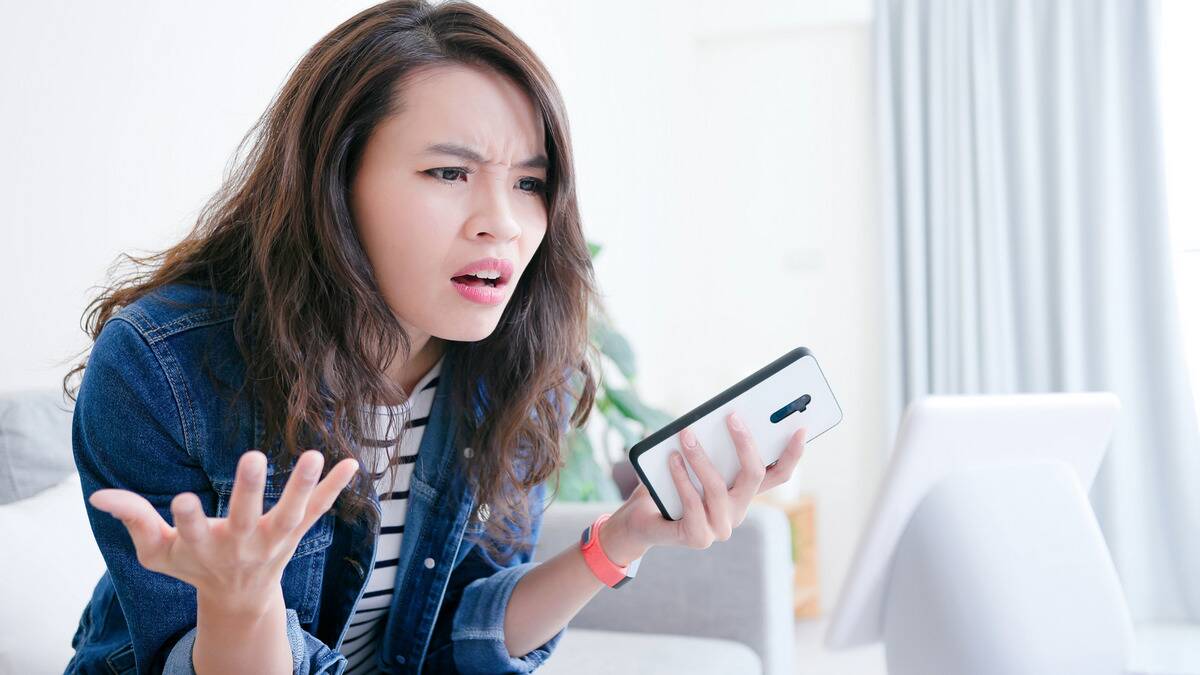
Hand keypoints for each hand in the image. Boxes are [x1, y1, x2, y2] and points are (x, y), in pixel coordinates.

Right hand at [87, 449, 358, 615]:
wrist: (239, 599)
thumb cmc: (193, 566)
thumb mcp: (157, 553)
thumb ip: (134, 521)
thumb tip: (98, 495)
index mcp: (203, 547)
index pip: (190, 532)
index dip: (186, 517)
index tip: (182, 499)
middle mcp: (241, 544)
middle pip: (246, 517)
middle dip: (248, 490)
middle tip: (251, 457)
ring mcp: (273, 539)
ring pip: (291, 514)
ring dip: (301, 486)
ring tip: (313, 456)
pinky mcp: (296, 532)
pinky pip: (319, 510)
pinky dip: (336, 488)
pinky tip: (353, 463)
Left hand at [602, 412, 805, 564]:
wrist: (640, 519)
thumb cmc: (668, 483)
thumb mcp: (694, 460)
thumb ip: (712, 445)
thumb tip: (722, 415)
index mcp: (743, 493)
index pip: (778, 475)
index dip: (793, 454)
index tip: (800, 428)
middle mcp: (738, 511)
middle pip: (754, 476)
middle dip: (745, 444)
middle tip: (732, 417)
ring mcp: (720, 528)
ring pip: (718, 487)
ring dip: (701, 457)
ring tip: (686, 434)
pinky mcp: (698, 538)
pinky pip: (692, 503)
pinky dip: (681, 477)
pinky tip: (672, 459)